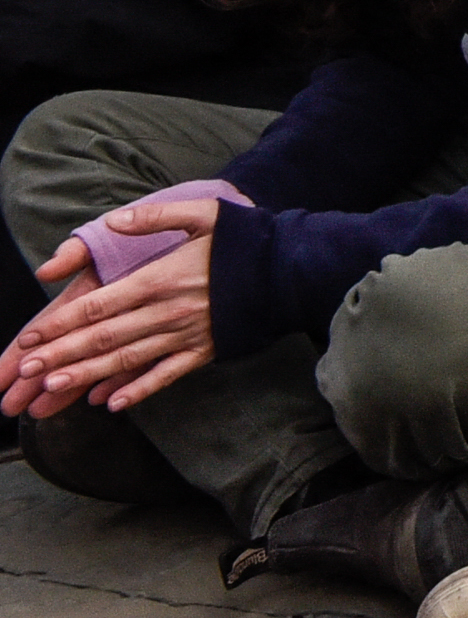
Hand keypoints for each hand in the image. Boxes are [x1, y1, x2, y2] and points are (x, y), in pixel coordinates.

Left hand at [3, 206, 224, 415]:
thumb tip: (112, 223)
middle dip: (61, 355)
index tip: (31, 337)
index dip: (62, 322)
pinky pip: (165, 376)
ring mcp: (186, 335)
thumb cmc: (245, 239)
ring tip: (52, 388)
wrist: (291, 270)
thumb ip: (155, 216)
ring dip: (86, 375)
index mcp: (161, 278)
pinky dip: (138, 391)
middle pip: (104, 337)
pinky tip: (110, 404)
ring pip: (127, 360)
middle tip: (26, 372)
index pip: (99, 305)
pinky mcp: (204, 352)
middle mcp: (168, 311)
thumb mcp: (204, 213)